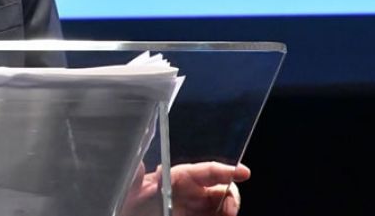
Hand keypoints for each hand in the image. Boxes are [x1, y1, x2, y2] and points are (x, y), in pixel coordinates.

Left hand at [122, 161, 249, 215]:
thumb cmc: (132, 207)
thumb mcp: (131, 194)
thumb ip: (136, 181)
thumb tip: (139, 164)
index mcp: (178, 178)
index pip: (207, 170)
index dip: (227, 170)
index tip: (243, 172)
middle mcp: (192, 192)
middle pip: (222, 188)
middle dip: (232, 197)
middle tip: (230, 211)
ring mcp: (197, 208)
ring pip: (223, 205)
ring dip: (229, 210)